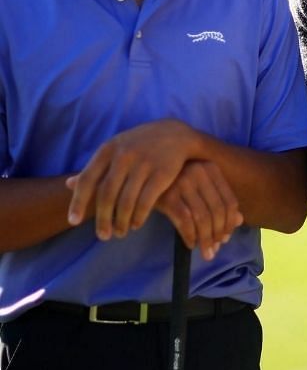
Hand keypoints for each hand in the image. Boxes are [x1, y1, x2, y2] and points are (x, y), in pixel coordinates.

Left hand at [66, 119, 196, 240]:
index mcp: (108, 150)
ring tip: (120, 232)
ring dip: (122, 221)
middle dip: (103, 219)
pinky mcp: (163, 173)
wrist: (176, 134)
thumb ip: (96, 168)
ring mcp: (144, 164)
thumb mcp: (116, 150)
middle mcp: (124, 156)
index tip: (73, 222)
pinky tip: (136, 224)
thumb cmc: (139, 145)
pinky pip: (146, 201)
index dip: (78, 202)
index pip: (88, 180)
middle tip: (102, 236)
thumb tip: (68, 185)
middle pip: (107, 194)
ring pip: (127, 201)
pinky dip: (139, 216)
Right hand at [155, 160, 242, 259]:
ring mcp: (182, 182)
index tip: (226, 238)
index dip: (229, 223)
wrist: (139, 175)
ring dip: (206, 239)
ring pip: (202, 218)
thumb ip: (219, 200)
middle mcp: (199, 172)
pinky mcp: (166, 195)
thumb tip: (240, 221)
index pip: (230, 201)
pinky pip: (184, 222)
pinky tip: (190, 245)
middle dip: (218, 234)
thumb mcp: (198, 187)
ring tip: (206, 253)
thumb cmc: (171, 181)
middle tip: (215, 250)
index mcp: (211, 168)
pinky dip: (190, 236)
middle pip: (217, 210)